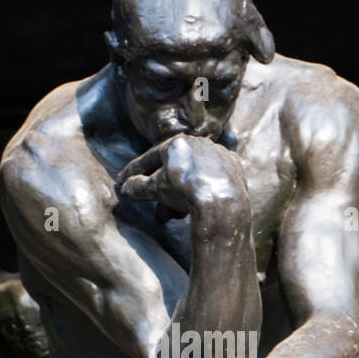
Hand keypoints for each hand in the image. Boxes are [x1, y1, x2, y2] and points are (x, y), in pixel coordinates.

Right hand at [117, 135, 246, 220]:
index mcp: (177, 142)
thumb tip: (126, 187)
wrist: (222, 203)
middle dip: (161, 191)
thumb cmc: (185, 192)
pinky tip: (198, 203)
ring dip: (181, 194)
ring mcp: (219, 153)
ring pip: (193, 174)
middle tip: (154, 207)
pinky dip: (203, 189)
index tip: (124, 181)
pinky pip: (212, 177)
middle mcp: (199, 142)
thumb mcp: (156, 189)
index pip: (150, 157)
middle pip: (173, 168)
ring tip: (174, 215)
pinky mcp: (234, 166)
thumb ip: (138, 186)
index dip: (134, 171)